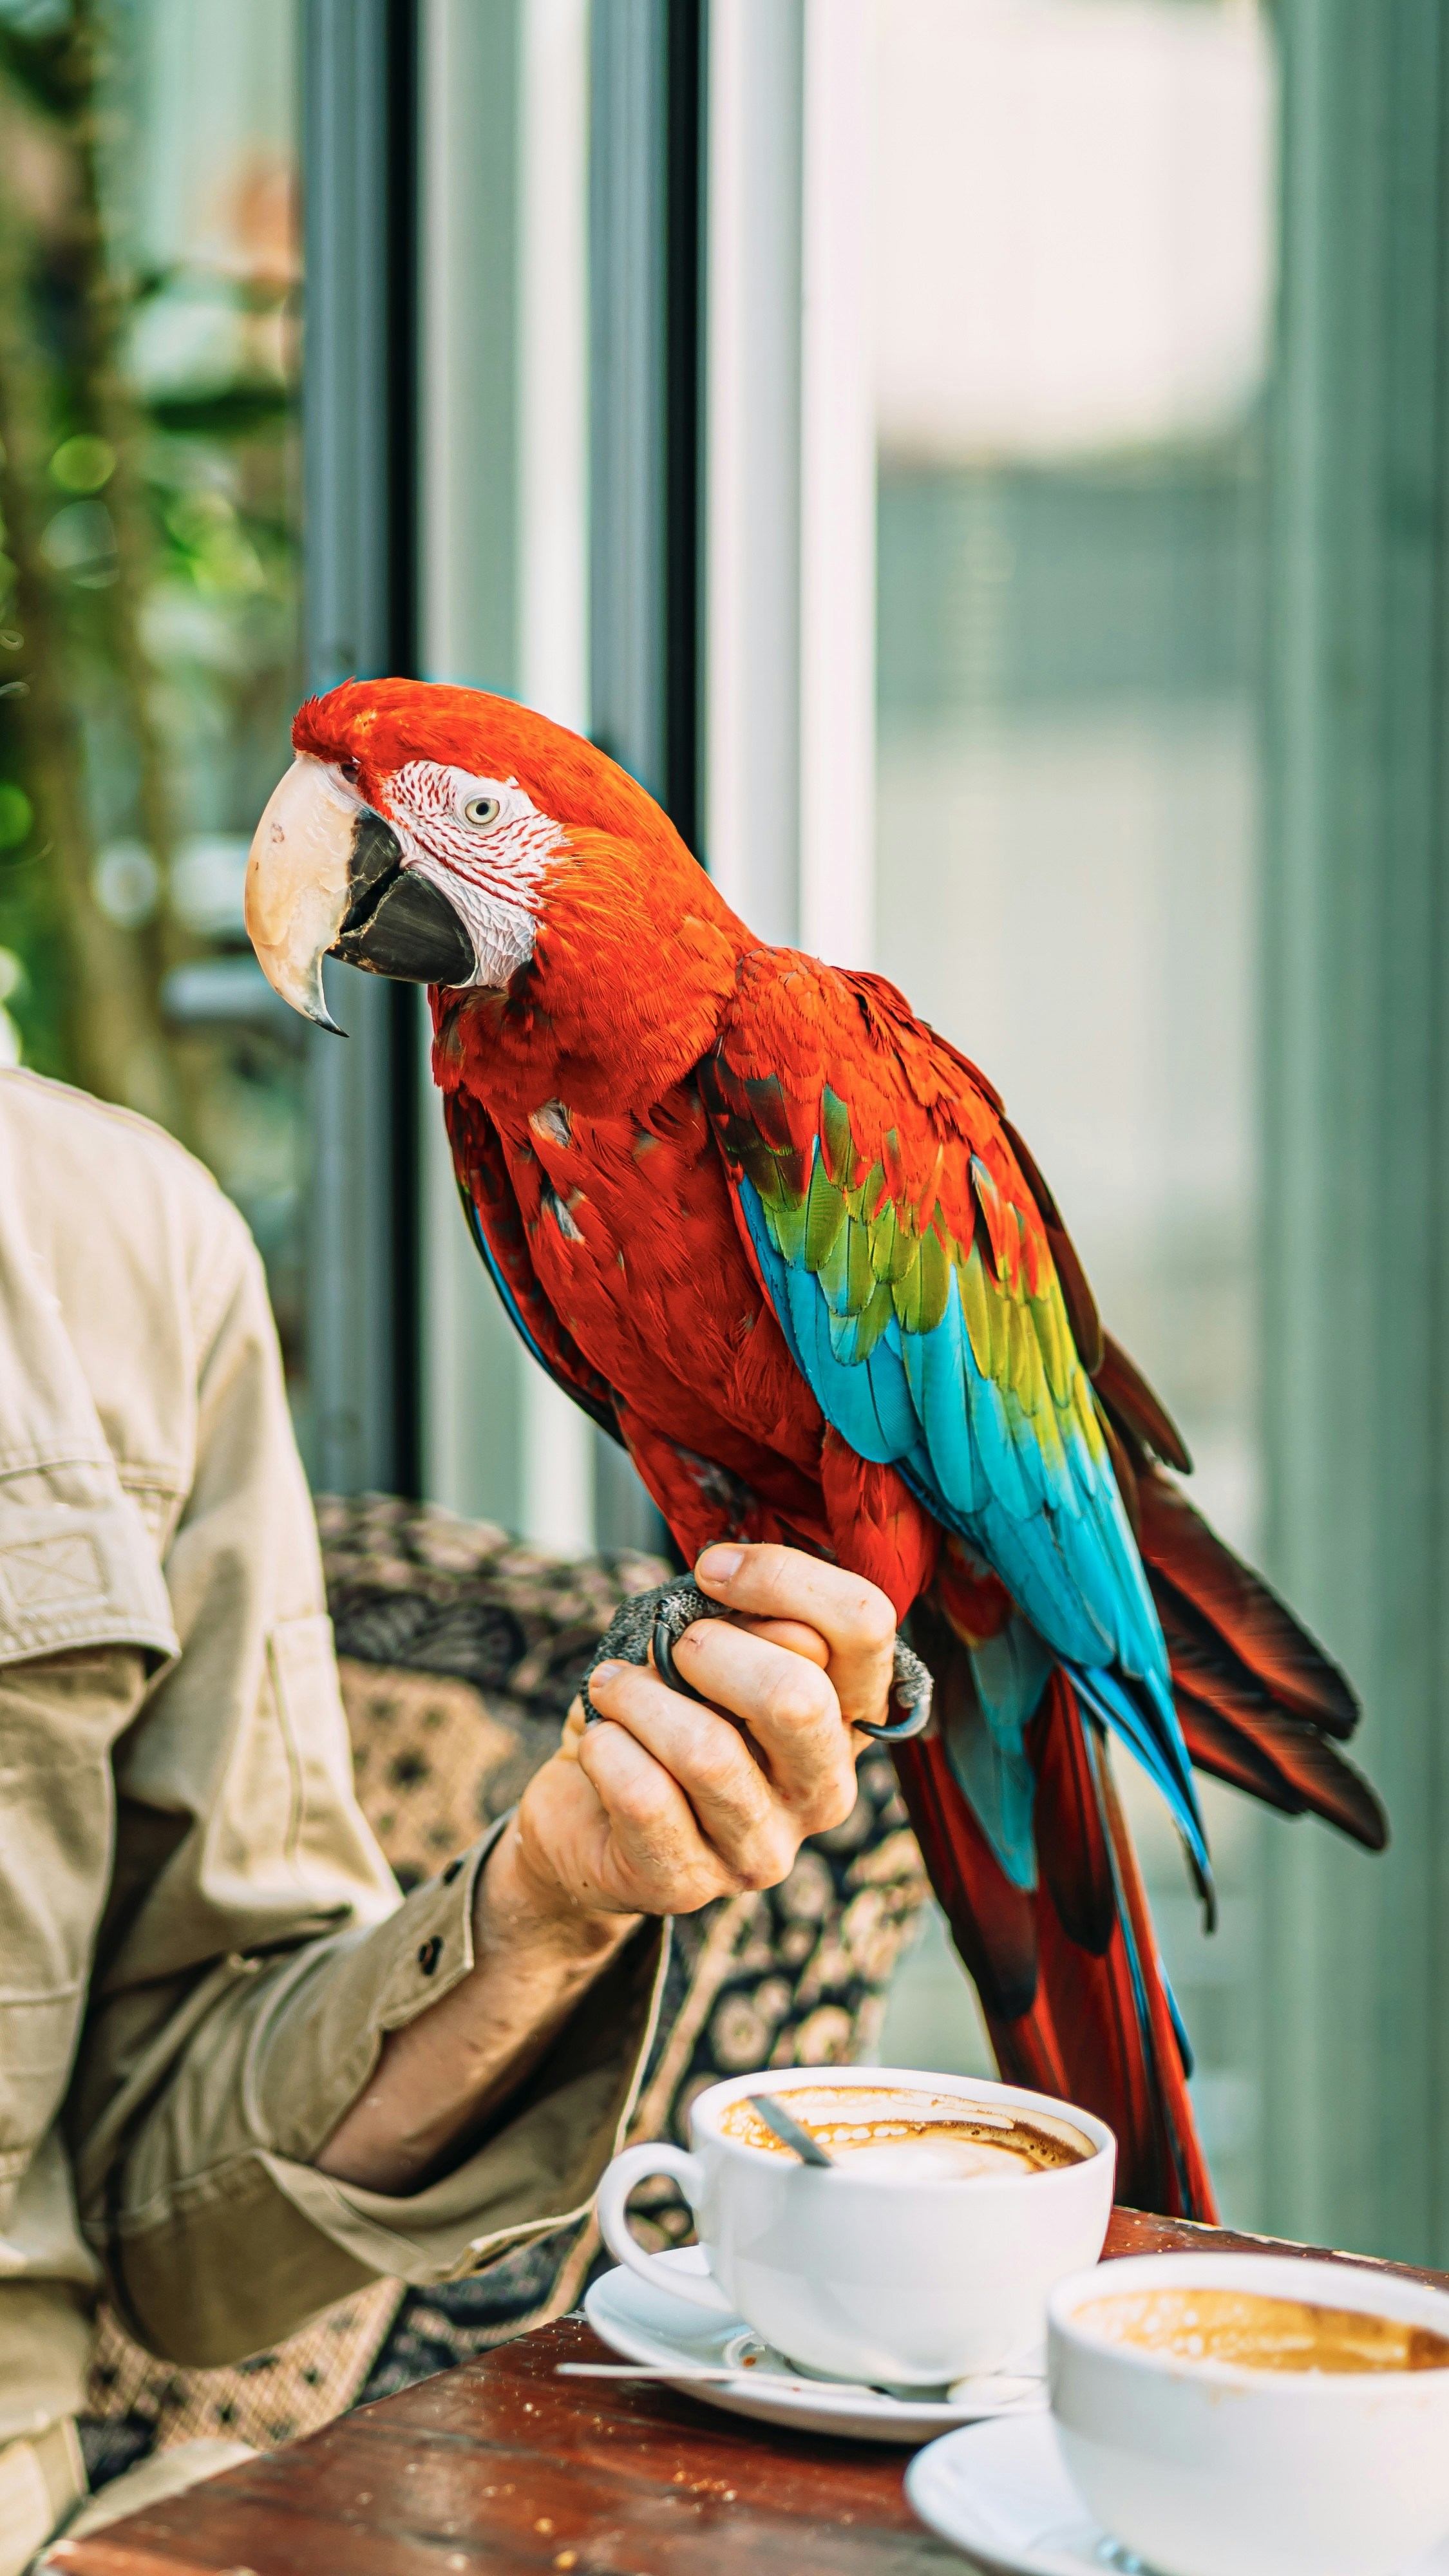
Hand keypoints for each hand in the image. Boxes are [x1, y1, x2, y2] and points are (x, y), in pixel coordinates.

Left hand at [500, 1543, 896, 1928]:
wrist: (586, 1818)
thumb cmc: (662, 1716)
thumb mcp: (706, 1655)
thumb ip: (740, 1622)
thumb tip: (732, 1588)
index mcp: (845, 1717)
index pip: (864, 1626)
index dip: (784, 1578)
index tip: (712, 1570)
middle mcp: (824, 1789)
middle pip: (797, 1696)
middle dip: (710, 1649)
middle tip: (667, 1647)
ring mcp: (763, 1848)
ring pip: (707, 1751)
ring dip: (637, 1697)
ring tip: (610, 1687)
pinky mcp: (689, 1885)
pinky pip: (644, 1797)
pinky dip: (606, 1749)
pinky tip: (598, 1741)